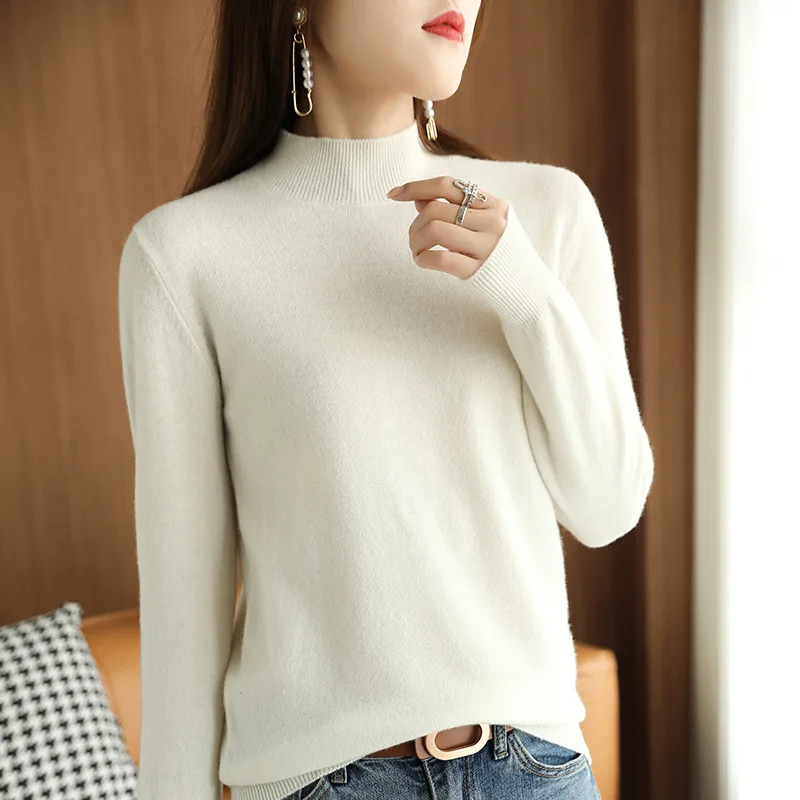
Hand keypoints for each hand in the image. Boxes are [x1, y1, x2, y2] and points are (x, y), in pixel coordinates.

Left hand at [386, 176, 509, 279]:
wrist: (527, 287)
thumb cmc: (499, 252)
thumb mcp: (483, 224)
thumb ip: (454, 209)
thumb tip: (418, 197)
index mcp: (493, 204)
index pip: (447, 185)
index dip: (415, 187)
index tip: (393, 195)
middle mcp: (492, 222)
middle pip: (435, 210)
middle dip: (414, 224)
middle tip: (413, 237)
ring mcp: (486, 246)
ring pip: (434, 230)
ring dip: (415, 241)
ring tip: (417, 250)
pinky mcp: (477, 270)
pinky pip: (439, 259)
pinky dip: (422, 258)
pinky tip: (422, 261)